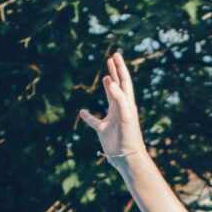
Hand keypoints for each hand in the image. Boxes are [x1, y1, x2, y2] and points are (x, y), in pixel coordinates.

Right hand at [77, 50, 144, 169]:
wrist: (127, 157)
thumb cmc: (129, 136)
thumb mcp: (125, 115)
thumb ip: (119, 98)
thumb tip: (109, 81)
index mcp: (127, 103)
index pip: (124, 81)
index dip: (120, 67)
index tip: (115, 55)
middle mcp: (120, 108)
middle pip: (117, 85)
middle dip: (115, 71)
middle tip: (111, 58)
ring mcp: (112, 118)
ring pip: (109, 99)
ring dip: (107, 87)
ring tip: (105, 77)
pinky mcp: (104, 130)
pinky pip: (94, 121)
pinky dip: (87, 116)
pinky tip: (82, 112)